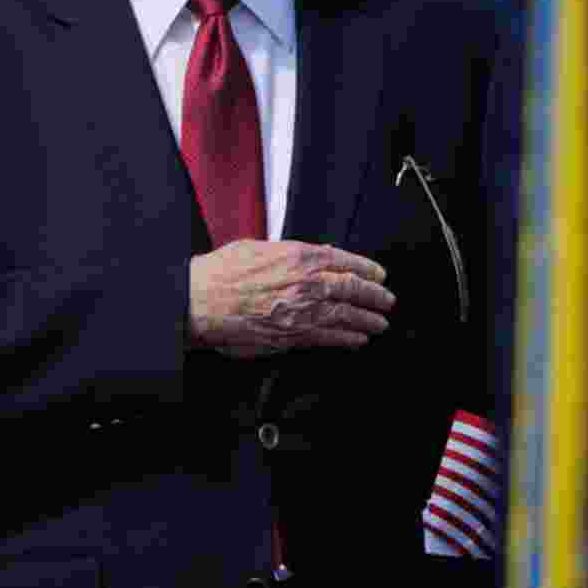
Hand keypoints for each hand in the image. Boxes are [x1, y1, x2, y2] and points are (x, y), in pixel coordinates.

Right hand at [187, 239, 393, 358]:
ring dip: (367, 320)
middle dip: (375, 296)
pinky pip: (329, 338)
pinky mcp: (292, 336)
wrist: (200, 302)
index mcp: (299, 256)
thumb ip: (290, 252)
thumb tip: (315, 255)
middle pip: (353, 289)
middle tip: (387, 300)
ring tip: (380, 323)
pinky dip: (347, 339)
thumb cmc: (222, 273)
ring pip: (346, 315)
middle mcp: (306, 283)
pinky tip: (358, 340)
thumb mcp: (259, 247)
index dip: (367, 269)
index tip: (378, 274)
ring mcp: (302, 312)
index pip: (345, 261)